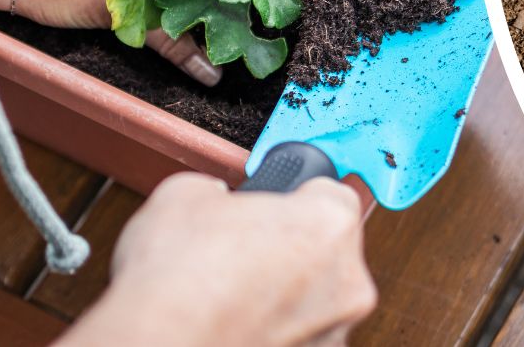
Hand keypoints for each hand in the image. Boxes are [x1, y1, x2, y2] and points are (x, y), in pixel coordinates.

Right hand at [58, 173, 376, 345]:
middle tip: (245, 245)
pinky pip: (301, 332)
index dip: (297, 196)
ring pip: (317, 296)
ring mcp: (333, 331)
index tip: (276, 202)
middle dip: (291, 245)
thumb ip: (220, 191)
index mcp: (329, 224)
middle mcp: (346, 281)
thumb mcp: (187, 192)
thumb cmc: (178, 281)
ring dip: (286, 290)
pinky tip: (236, 319)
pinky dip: (277, 327)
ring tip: (233, 289)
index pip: (333, 193)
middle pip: (330, 248)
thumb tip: (214, 198)